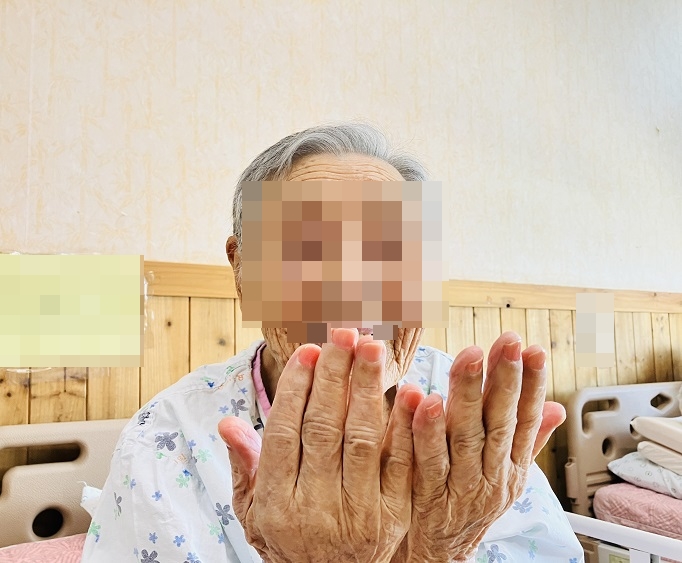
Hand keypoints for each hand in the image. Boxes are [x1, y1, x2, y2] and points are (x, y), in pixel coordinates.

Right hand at [219, 329, 423, 562]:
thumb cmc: (289, 543)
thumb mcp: (254, 516)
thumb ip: (244, 468)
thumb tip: (227, 423)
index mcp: (276, 504)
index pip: (284, 434)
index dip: (295, 389)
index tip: (308, 350)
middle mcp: (315, 508)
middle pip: (323, 429)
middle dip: (334, 376)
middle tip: (344, 333)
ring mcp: (358, 514)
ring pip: (361, 440)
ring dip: (368, 389)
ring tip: (371, 347)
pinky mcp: (394, 517)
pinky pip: (400, 465)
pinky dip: (406, 427)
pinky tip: (411, 392)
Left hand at [400, 331, 557, 561]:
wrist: (442, 551)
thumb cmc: (471, 502)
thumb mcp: (507, 474)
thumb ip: (528, 439)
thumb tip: (557, 408)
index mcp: (511, 466)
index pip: (525, 419)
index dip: (532, 384)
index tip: (533, 349)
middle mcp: (492, 475)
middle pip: (499, 423)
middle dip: (505, 379)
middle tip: (506, 341)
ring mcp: (461, 487)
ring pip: (466, 436)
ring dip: (468, 395)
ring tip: (469, 358)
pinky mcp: (429, 496)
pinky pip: (427, 459)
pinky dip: (426, 430)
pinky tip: (423, 398)